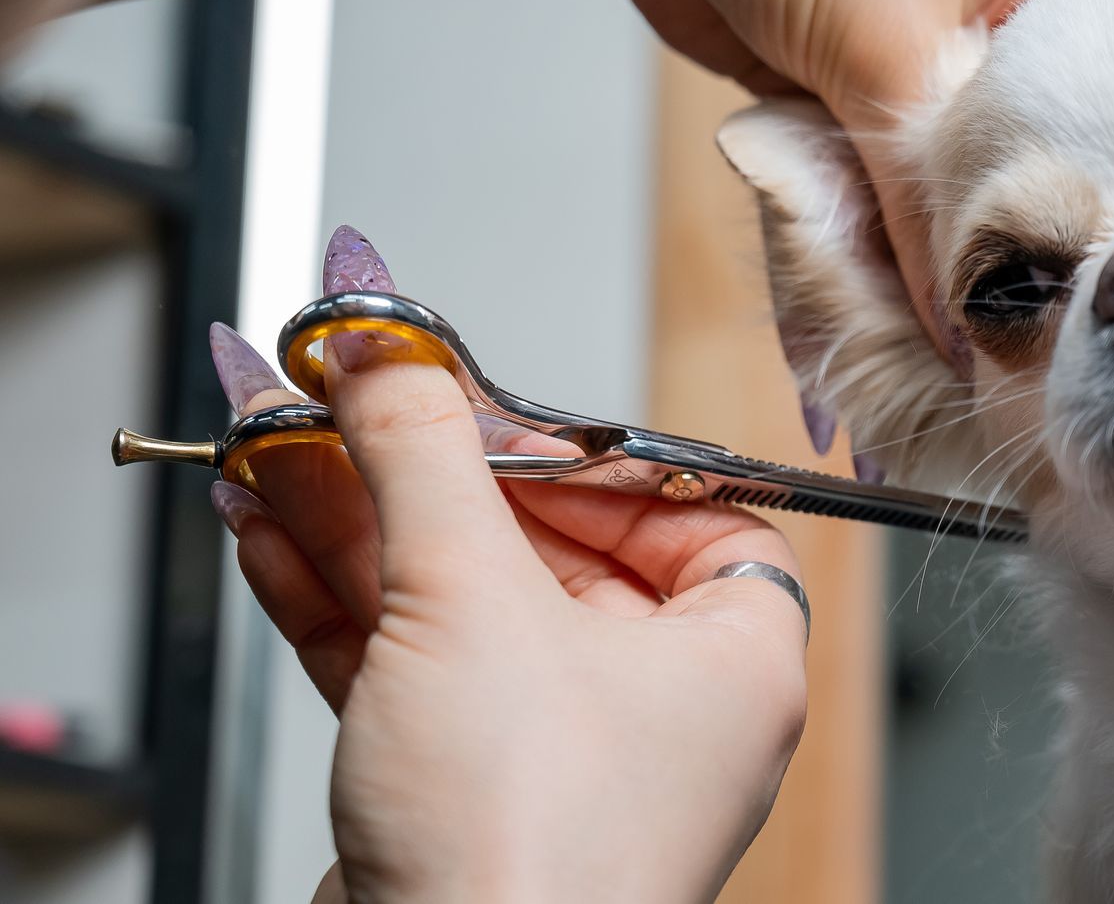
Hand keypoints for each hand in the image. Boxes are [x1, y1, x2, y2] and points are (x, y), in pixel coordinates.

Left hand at [118, 0, 1113, 343]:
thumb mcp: (888, 45)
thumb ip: (925, 199)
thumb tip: (959, 331)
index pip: (1088, 131)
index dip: (1054, 229)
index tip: (1030, 328)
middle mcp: (1006, 6)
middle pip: (1001, 165)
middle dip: (960, 247)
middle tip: (944, 355)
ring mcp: (919, 37)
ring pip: (921, 179)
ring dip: (888, 240)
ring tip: (878, 333)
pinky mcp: (844, 64)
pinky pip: (858, 169)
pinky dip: (839, 216)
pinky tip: (835, 287)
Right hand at [210, 228, 806, 902]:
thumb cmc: (530, 854)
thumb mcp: (473, 599)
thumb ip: (427, 458)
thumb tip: (395, 361)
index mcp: (733, 660)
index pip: (688, 511)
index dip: (593, 458)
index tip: (503, 414)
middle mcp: (662, 713)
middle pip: (550, 550)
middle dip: (433, 480)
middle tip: (362, 412)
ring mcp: (561, 761)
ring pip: (463, 608)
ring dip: (366, 530)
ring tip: (288, 454)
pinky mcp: (466, 799)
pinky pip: (412, 672)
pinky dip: (344, 604)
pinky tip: (277, 537)